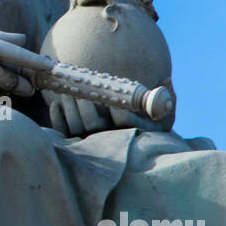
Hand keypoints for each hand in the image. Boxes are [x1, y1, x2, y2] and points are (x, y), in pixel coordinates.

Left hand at [44, 92, 173, 137]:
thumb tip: (167, 78)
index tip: (114, 102)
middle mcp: (112, 141)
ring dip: (70, 111)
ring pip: (78, 130)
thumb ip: (169, 99)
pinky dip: (58, 120)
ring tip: (66, 93)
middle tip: (80, 92)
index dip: (119, 114)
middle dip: (86, 109)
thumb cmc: (152, 127)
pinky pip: (64, 134)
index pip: (125, 124)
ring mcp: (94, 144)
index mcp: (135, 133)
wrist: (133, 146)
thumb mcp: (165, 116)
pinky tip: (56, 105)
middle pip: (95, 127)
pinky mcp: (77, 144)